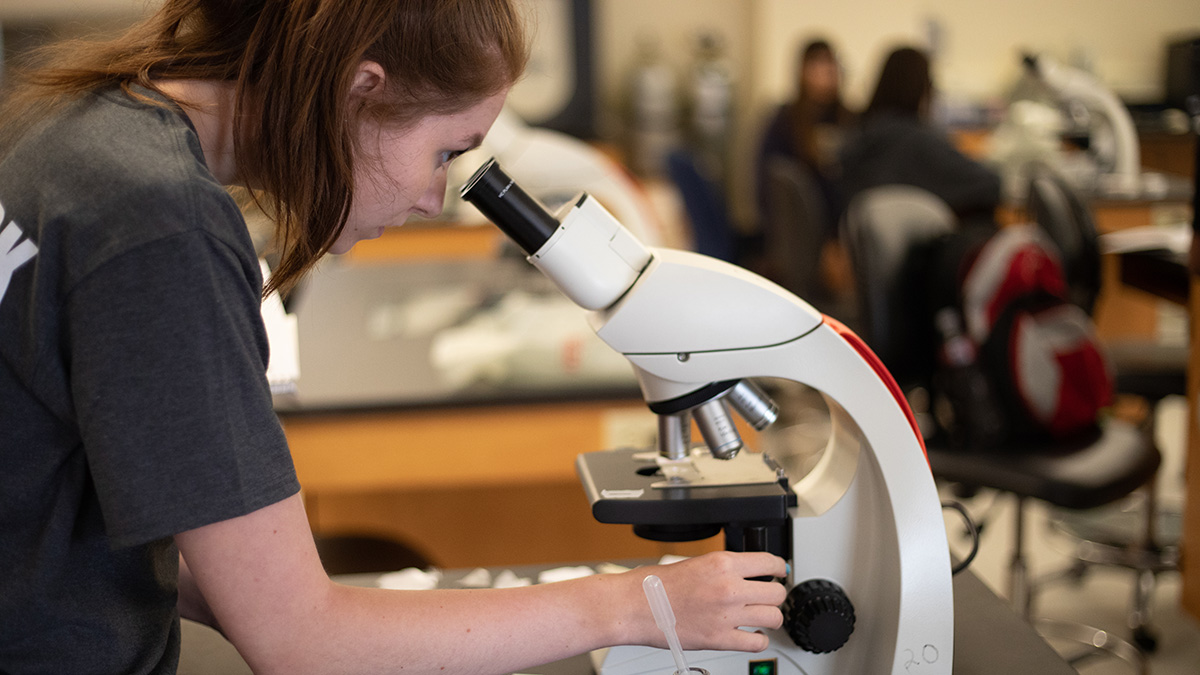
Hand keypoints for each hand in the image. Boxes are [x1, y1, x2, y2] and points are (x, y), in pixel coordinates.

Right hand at [623, 551, 786, 652]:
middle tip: (766, 596)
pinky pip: (757, 643)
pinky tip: (752, 635)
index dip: (779, 568)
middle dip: (774, 594)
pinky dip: (759, 640)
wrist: (633, 606)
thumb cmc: (654, 585)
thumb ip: (723, 568)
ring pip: (773, 617)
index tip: (779, 573)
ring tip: (761, 617)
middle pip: (776, 593)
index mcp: (722, 563)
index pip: (770, 563)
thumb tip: (744, 574)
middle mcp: (728, 588)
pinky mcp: (720, 639)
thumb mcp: (695, 562)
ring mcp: (726, 615)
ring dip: (770, 618)